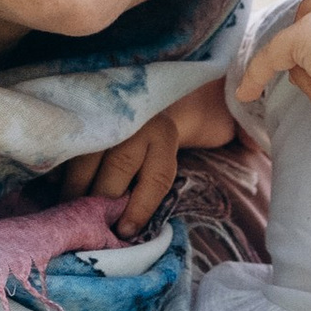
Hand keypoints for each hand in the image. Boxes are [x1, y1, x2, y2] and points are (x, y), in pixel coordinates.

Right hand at [59, 78, 235, 238]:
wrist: (170, 76)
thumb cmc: (195, 115)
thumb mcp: (219, 128)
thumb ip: (238, 142)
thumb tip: (259, 150)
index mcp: (165, 134)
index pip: (154, 178)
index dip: (140, 209)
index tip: (126, 233)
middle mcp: (135, 126)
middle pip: (113, 175)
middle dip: (99, 205)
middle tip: (87, 231)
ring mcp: (108, 118)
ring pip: (84, 161)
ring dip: (72, 191)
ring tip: (63, 214)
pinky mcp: (86, 114)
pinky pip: (68, 147)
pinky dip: (59, 170)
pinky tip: (52, 191)